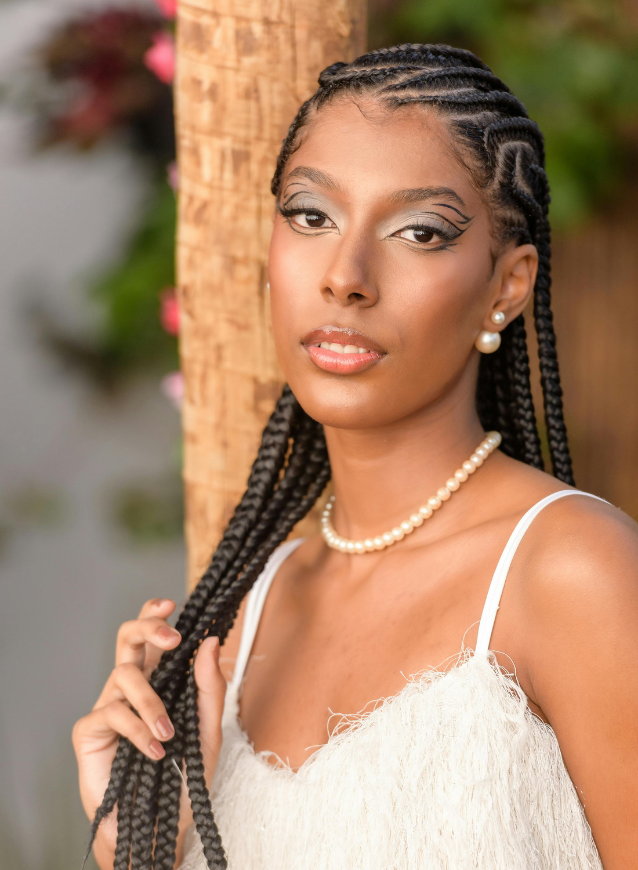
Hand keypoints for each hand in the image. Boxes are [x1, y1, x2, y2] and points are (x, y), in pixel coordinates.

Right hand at [72, 598, 226, 868]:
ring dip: (152, 702)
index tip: (172, 604)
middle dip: (148, 628)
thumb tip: (210, 640)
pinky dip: (137, 731)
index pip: (151, 636)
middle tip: (172, 639)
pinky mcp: (90, 732)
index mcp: (160, 679)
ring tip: (169, 733)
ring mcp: (109, 706)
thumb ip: (209, 686)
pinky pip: (112, 714)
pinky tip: (155, 752)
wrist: (163, 824)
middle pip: (127, 638)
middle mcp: (132, 686)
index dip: (154, 613)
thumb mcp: (208, 729)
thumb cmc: (186, 775)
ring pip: (124, 676)